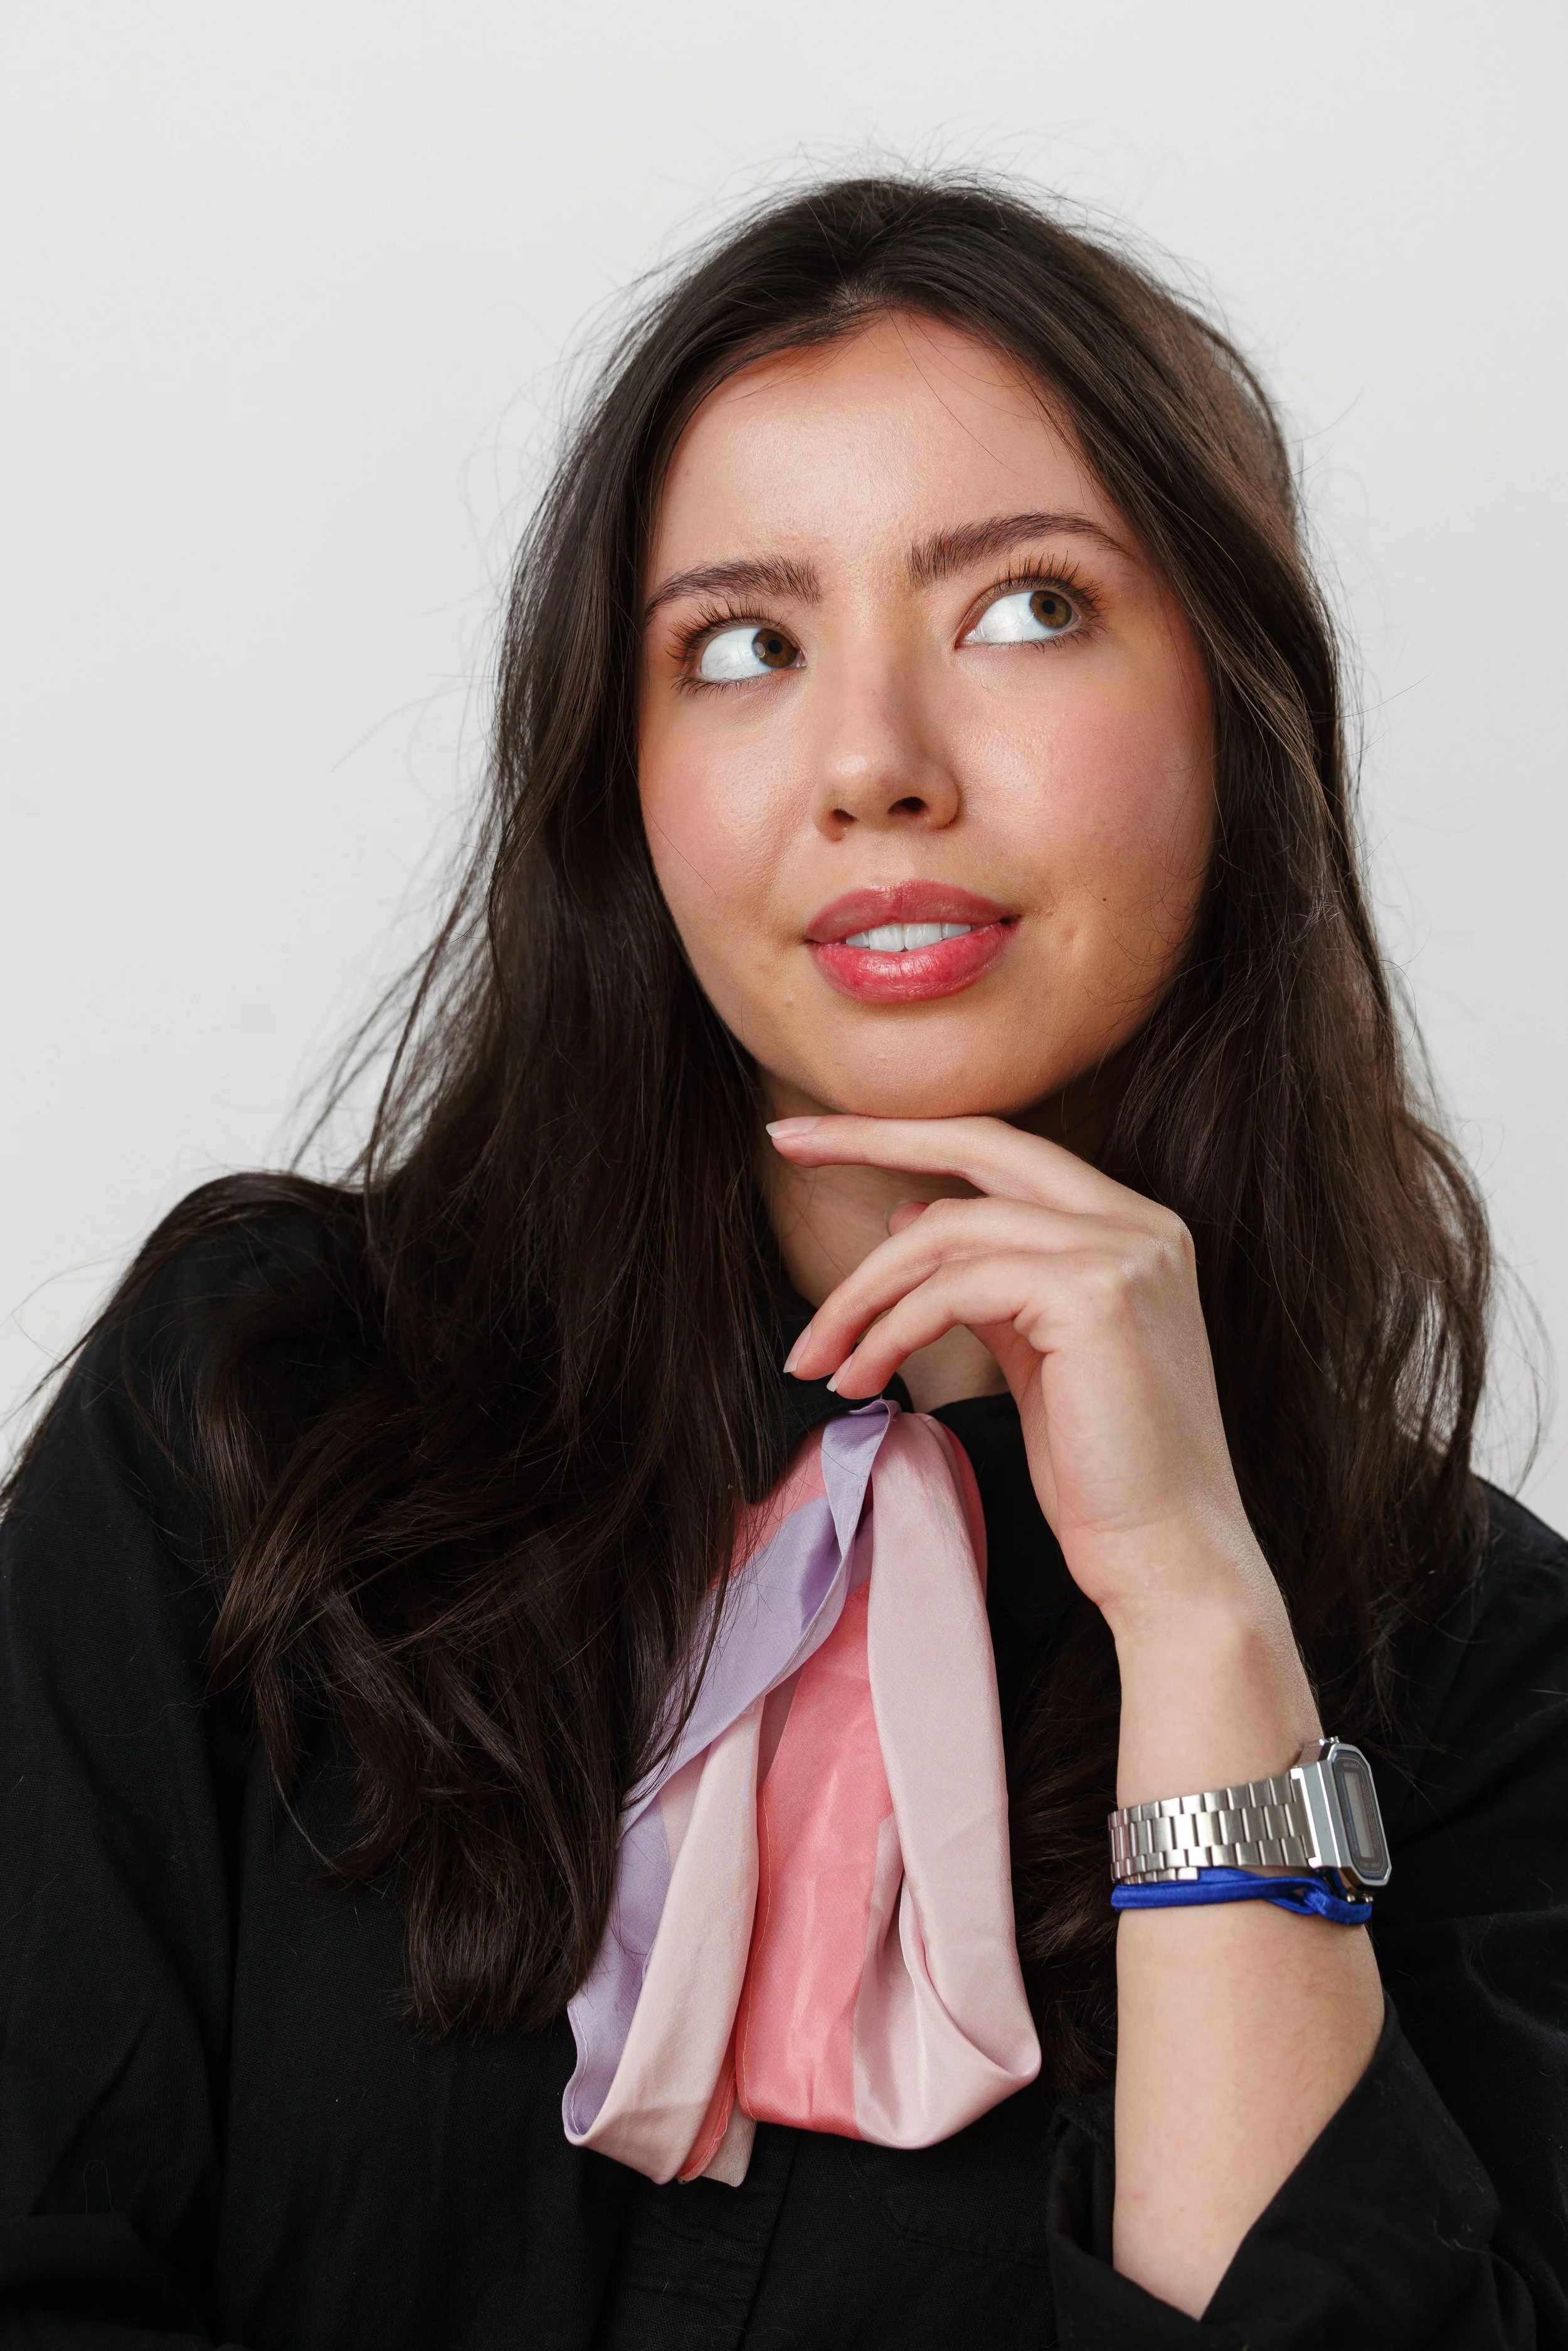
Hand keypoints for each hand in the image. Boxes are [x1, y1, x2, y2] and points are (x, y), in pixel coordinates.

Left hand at [772, 1112, 1282, 1642]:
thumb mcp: (1032, 1352)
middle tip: (784, 1141)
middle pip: (981, 1145)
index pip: (1004, 1151)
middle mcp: (1139, 1223)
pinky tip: (858, 1378)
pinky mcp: (1094, 1296)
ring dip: (862, 1295)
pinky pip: (955, 1289)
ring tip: (814, 1359)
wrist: (1169, 1557)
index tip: (819, 1137)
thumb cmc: (1101, 1471)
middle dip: (872, 1134)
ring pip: (948, 1231)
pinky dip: (891, 1329)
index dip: (909, 1134)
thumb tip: (910, 1215)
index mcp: (1131, 1227)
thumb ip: (984, 1277)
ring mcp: (1124, 1253)